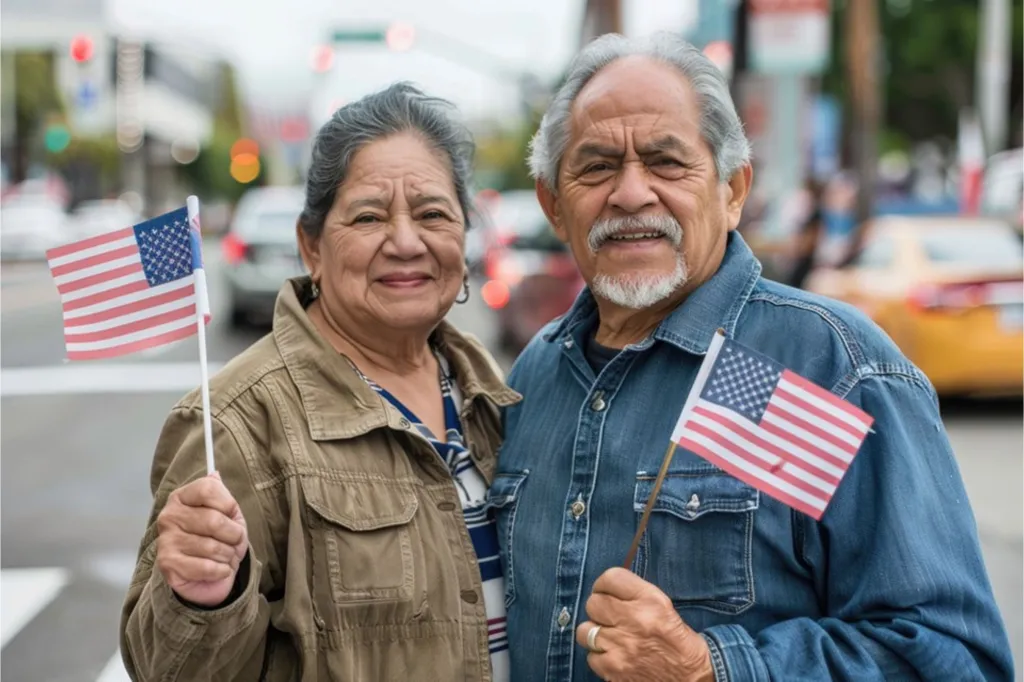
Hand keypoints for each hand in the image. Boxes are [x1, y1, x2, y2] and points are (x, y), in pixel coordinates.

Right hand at [156, 472, 247, 606]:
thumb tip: (215, 474)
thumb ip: (222, 495)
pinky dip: (221, 570)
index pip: (209, 488)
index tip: (231, 514)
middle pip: (214, 520)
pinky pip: (206, 567)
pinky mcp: (168, 564)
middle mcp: (169, 515)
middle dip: (234, 535)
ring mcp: (166, 539)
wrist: (207, 574)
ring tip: (225, 556)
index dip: (228, 504)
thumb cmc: (218, 538)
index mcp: (182, 497)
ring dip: (228, 555)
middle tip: (234, 542)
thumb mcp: (228, 514)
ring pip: (212, 546)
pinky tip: (219, 569)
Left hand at [575, 568, 713, 681]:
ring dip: (594, 633)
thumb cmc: (675, 638)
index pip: (610, 578)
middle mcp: (634, 619)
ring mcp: (621, 646)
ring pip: (585, 630)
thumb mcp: (662, 605)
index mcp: (649, 600)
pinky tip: (614, 655)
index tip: (606, 592)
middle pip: (593, 603)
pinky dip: (599, 657)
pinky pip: (590, 656)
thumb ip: (634, 593)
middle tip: (608, 616)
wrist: (691, 676)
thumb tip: (605, 587)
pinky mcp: (614, 669)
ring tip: (609, 636)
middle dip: (599, 609)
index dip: (604, 584)